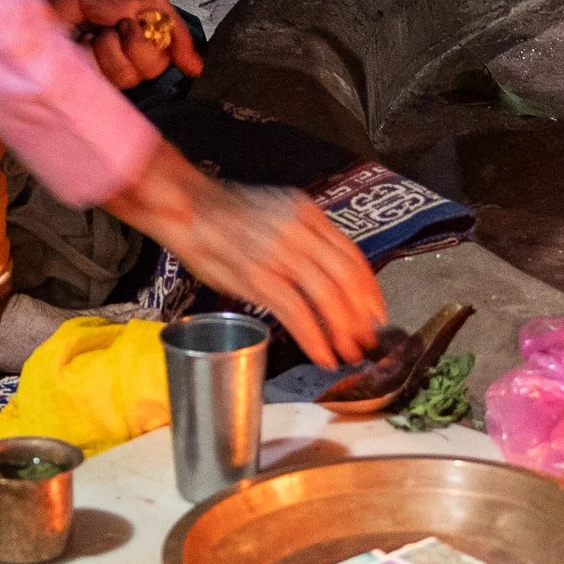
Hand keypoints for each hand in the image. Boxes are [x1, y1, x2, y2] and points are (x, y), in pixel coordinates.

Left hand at [15, 0, 201, 88]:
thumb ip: (173, 28)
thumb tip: (196, 68)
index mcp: (155, 35)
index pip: (173, 57)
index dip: (162, 47)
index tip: (136, 27)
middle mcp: (138, 55)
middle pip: (151, 69)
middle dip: (134, 45)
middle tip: (118, 24)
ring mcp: (114, 66)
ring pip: (127, 76)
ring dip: (110, 49)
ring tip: (98, 31)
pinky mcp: (91, 74)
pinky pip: (100, 78)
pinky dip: (91, 56)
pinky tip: (85, 42)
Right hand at [104, 143, 383, 366]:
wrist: (186, 208)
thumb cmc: (225, 216)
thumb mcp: (276, 213)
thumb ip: (304, 237)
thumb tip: (326, 270)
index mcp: (307, 214)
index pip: (351, 255)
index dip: (369, 288)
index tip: (376, 311)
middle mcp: (299, 231)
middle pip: (345, 279)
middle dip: (361, 316)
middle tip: (367, 338)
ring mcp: (279, 255)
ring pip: (327, 298)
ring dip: (342, 331)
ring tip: (347, 352)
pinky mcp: (259, 278)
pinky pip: (298, 313)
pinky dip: (315, 338)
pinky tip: (322, 354)